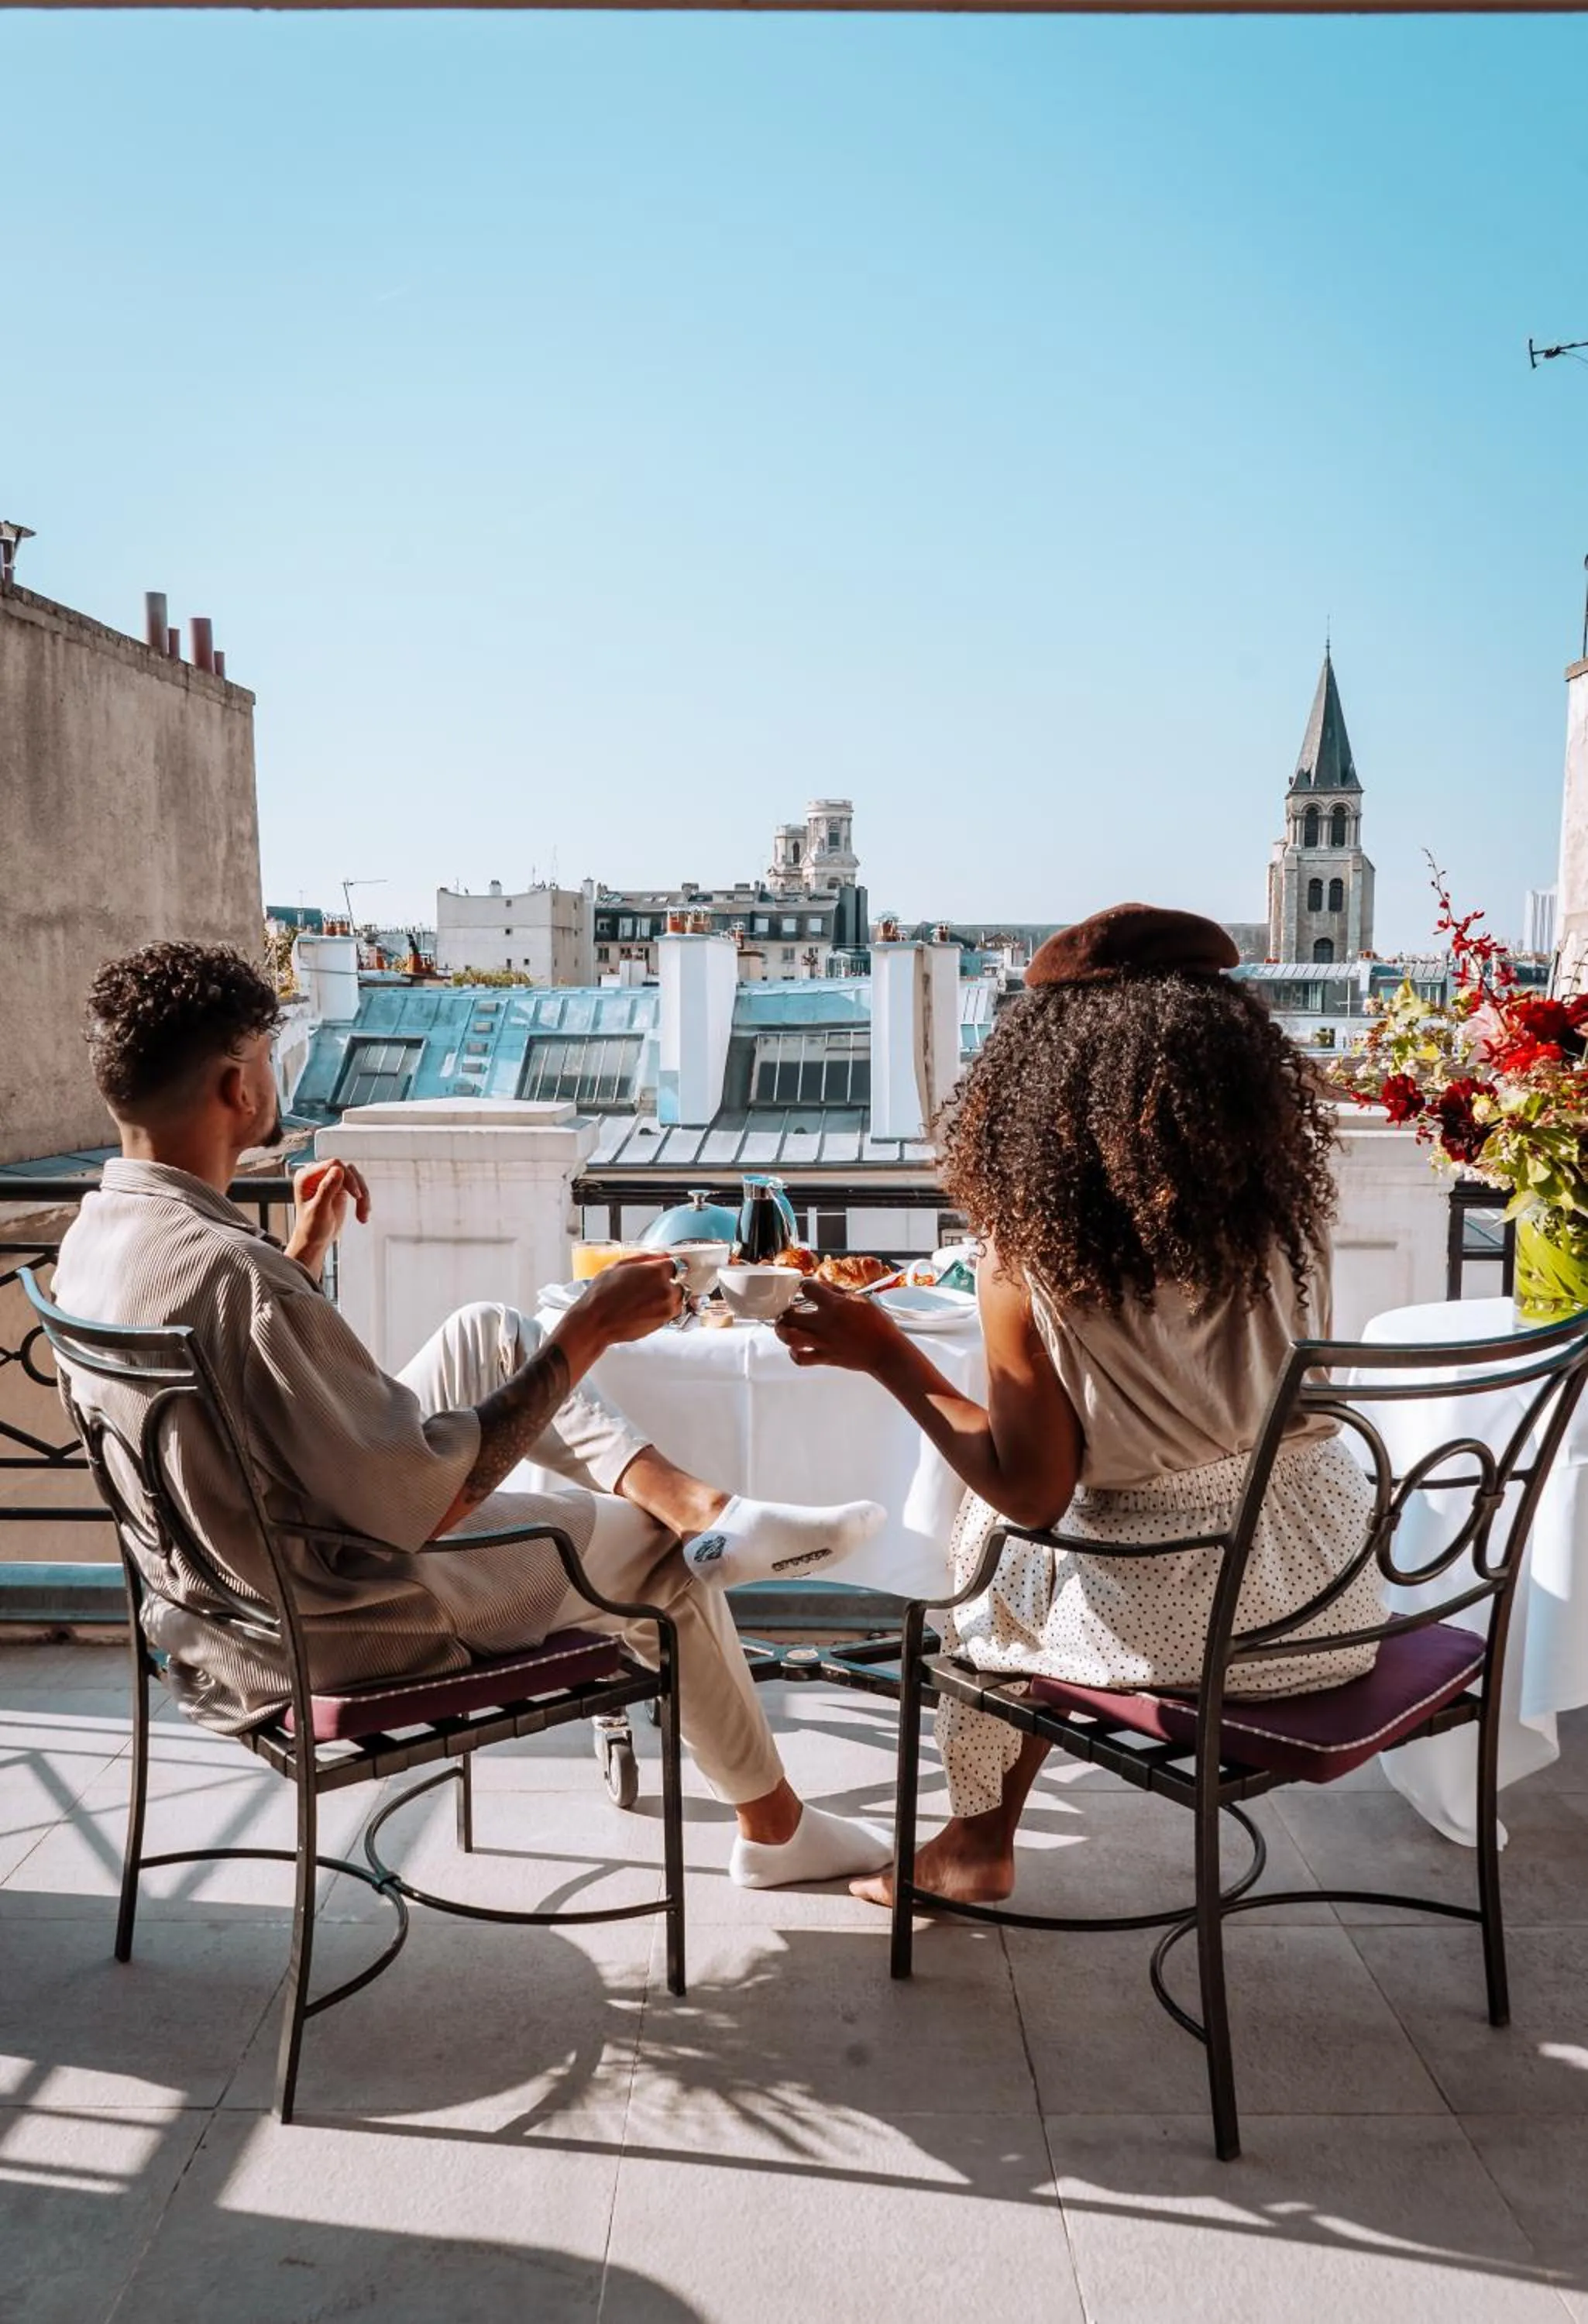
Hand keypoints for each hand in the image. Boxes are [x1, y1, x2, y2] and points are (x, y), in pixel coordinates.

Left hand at [285, 1159, 370, 1277]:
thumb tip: (337, 1170)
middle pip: (346, 1169)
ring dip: (362, 1195)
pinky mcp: (339, 1188)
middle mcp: (317, 1176)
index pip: (332, 1165)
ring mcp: (329, 1181)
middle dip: (357, 1187)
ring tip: (363, 1212)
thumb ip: (327, 1189)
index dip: (347, 1177)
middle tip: (361, 1202)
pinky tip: (362, 1213)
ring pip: (354, 1177)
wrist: (314, 1242)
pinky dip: (363, 1200)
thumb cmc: (310, 1229)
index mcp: (306, 1177)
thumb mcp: (319, 1210)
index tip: (355, 1194)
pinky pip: (357, 1186)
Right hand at [571, 1253, 685, 1349]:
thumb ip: (643, 1257)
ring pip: (678, 1297)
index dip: (666, 1266)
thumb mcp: (618, 1265)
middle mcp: (665, 1288)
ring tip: (650, 1298)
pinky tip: (650, 1308)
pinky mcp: (663, 1321)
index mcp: (656, 1271)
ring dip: (669, 1295)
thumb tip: (659, 1254)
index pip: (675, 1263)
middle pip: (679, 1281)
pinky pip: (673, 1311)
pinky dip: (666, 1308)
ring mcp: (666, 1306)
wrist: (596, 1322)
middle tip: (652, 1286)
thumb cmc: (602, 1295)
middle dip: (668, 1281)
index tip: (662, 1269)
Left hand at [774, 1278, 905, 1373]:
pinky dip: (795, 1353)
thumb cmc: (878, 1325)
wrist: (885, 1351)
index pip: (807, 1288)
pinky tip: (798, 1348)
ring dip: (783, 1331)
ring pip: (789, 1337)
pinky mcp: (825, 1358)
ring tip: (785, 1327)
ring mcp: (823, 1341)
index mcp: (835, 1305)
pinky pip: (801, 1358)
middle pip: (789, 1315)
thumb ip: (838, 1292)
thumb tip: (823, 1285)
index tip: (805, 1288)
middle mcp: (825, 1323)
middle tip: (788, 1310)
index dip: (804, 1285)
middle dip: (785, 1311)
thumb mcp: (861, 1300)